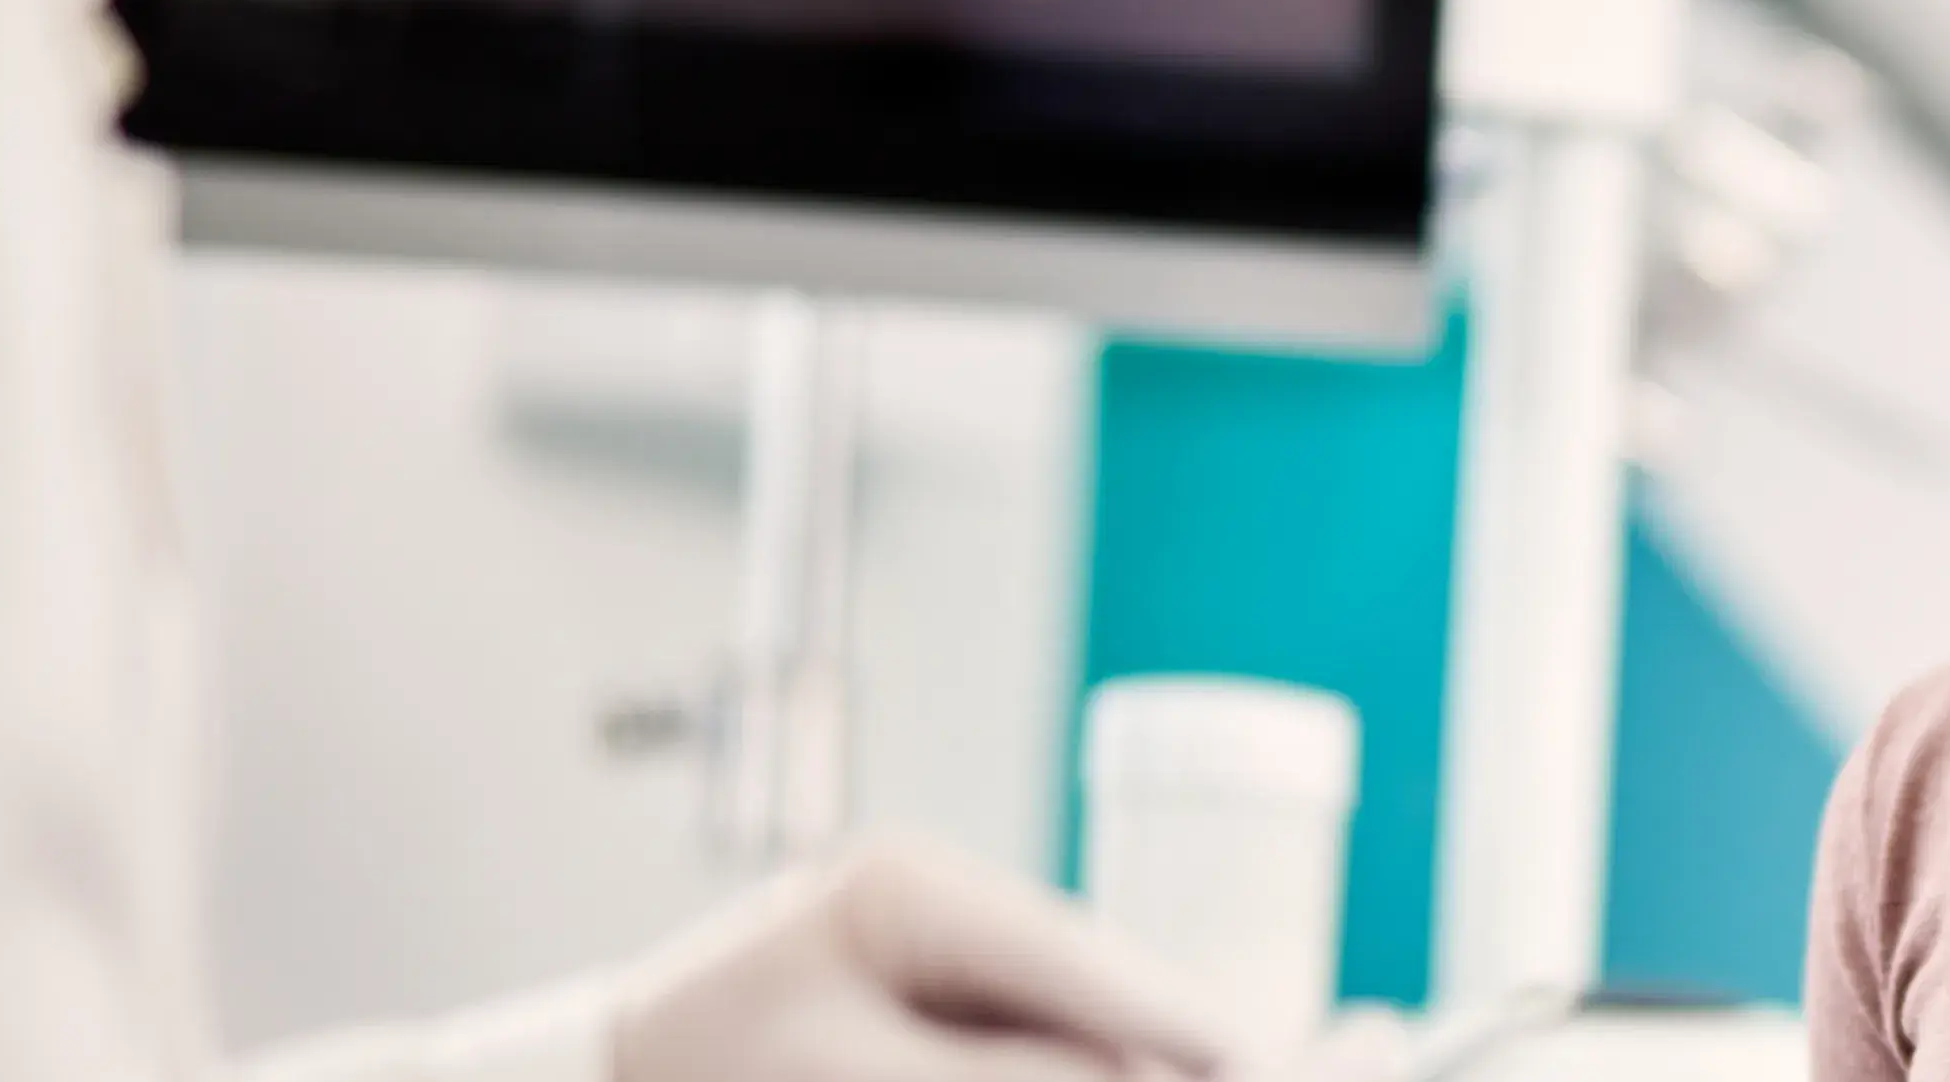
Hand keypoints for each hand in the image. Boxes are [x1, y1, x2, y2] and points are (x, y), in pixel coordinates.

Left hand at [612, 834, 1252, 1081]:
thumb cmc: (695, 1076)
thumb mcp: (846, 1080)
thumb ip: (1000, 1080)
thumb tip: (1140, 1075)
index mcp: (905, 887)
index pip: (1074, 952)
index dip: (1176, 1015)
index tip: (1254, 1059)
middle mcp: (936, 902)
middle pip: (1090, 983)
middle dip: (1163, 1043)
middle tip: (1240, 1066)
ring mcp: (936, 952)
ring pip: (1074, 1015)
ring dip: (1123, 1052)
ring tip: (1206, 1060)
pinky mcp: (933, 1006)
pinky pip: (1031, 1039)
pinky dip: (1073, 1057)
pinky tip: (1131, 1061)